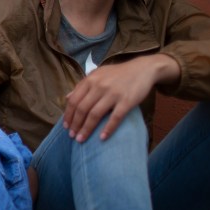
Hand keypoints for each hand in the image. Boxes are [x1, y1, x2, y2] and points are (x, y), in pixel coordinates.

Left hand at [63, 54, 179, 141]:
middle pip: (82, 109)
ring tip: (81, 139)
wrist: (143, 69)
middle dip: (75, 125)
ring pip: (95, 114)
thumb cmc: (118, 74)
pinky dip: (108, 129)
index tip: (66, 127)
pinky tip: (102, 138)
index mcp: (90, 80)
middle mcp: (99, 86)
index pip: (74, 100)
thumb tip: (67, 98)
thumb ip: (82, 86)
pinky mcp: (127, 101)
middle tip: (72, 136)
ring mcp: (113, 94)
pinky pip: (115, 117)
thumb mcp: (98, 75)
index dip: (68, 115)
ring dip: (86, 129)